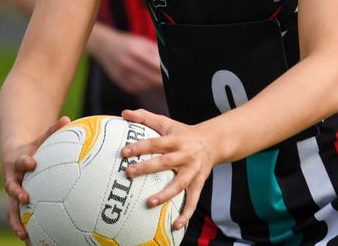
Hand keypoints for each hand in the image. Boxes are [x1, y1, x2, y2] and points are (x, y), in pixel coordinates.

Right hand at [1, 116, 70, 239]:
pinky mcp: (16, 203)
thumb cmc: (33, 147)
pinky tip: (33, 241)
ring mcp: (13, 193)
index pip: (21, 162)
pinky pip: (19, 217)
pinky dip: (24, 228)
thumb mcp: (41, 138)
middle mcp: (12, 180)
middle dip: (17, 194)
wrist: (13, 157)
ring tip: (24, 234)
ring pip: (12, 209)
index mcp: (18, 163)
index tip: (32, 163)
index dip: (26, 162)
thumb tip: (68, 119)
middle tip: (26, 199)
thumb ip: (53, 130)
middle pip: (11, 189)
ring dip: (16, 221)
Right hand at [88, 26, 162, 93]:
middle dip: (161, 79)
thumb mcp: (142, 42)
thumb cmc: (128, 43)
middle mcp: (128, 63)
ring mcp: (122, 74)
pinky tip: (146, 81)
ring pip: (145, 85)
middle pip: (152, 78)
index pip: (156, 66)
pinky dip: (144, 86)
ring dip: (153, 83)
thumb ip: (156, 52)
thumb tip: (168, 62)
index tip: (172, 73)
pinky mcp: (119, 81)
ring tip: (156, 78)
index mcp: (136, 51)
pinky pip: (136, 88)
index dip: (166, 71)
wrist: (105, 46)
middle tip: (167, 78)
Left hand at [120, 109, 213, 231]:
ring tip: (149, 203)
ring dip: (165, 194)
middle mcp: (186, 155)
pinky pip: (193, 200)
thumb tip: (124, 112)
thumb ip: (146, 118)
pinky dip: (186, 213)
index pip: (156, 142)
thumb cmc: (184, 133)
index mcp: (177, 140)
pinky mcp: (199, 182)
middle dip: (147, 167)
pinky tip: (176, 225)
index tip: (123, 152)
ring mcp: (193, 170)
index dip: (140, 146)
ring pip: (180, 184)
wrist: (214, 142)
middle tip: (128, 173)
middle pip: (166, 162)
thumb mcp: (167, 123)